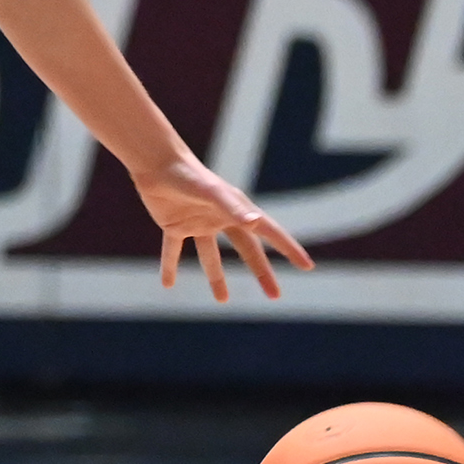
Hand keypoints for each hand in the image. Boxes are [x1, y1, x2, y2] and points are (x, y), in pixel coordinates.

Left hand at [135, 156, 315, 301]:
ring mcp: (198, 223)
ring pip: (210, 256)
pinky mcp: (174, 225)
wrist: (156, 163)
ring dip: (216, 277)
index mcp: (237, 210)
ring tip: (222, 301)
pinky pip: (173, 251)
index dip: (289, 249)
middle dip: (261, 272)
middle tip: (275, 296)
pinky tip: (168, 285)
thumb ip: (234, 208)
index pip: (270, 233)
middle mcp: (221, 218)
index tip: (307, 265)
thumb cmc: (189, 175)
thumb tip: (257, 222)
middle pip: (247, 250)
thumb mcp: (213, 193)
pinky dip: (170, 267)